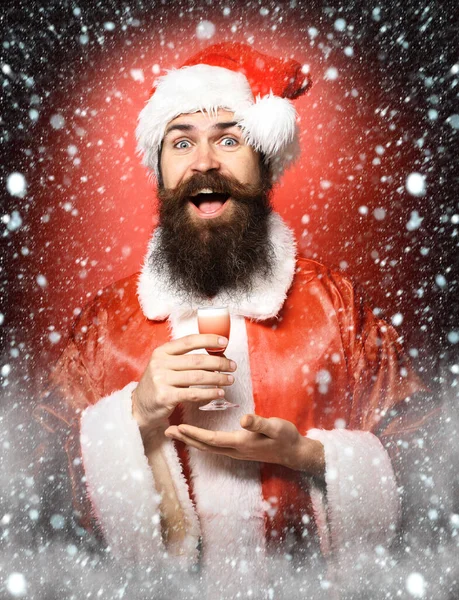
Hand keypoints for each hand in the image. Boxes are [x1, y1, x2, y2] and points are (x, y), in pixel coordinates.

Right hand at [132, 334, 236, 430]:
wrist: (140, 406)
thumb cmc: (159, 384)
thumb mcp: (165, 365)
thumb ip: (184, 359)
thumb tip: (216, 355)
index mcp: (162, 351)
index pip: (189, 341)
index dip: (208, 339)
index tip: (224, 342)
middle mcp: (160, 363)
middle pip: (197, 360)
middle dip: (219, 362)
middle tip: (232, 366)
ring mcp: (161, 380)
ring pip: (197, 377)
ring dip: (218, 378)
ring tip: (230, 379)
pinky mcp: (165, 396)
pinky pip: (193, 393)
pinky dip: (209, 393)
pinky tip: (219, 392)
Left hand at [165, 414, 324, 478]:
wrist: (294, 452)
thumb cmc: (285, 437)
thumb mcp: (275, 426)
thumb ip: (259, 423)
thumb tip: (244, 419)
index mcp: (240, 443)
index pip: (211, 439)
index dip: (194, 434)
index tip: (179, 426)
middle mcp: (235, 450)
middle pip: (205, 446)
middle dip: (186, 438)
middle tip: (167, 431)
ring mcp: (236, 452)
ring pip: (208, 448)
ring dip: (191, 441)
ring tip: (176, 433)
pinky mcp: (239, 450)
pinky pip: (215, 447)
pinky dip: (202, 441)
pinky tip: (197, 437)